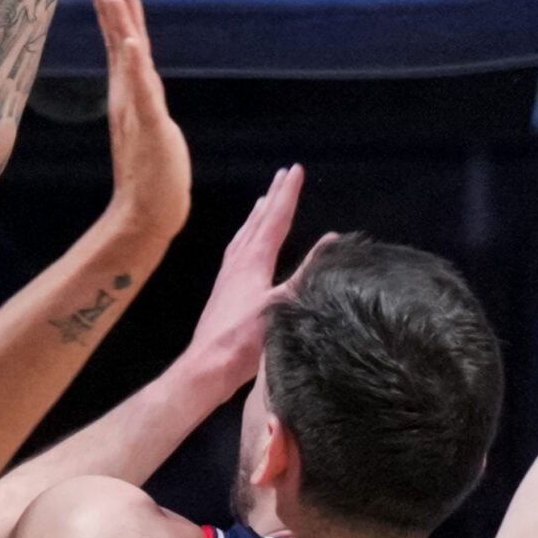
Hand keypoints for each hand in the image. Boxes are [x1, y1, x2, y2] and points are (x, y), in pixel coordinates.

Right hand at [96, 0, 189, 239]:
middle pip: (124, 41)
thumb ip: (145, 109)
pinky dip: (133, 64)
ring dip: (120, 24)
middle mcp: (130, 97)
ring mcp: (137, 110)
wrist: (146, 215)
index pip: (124, 46)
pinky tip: (128, 41)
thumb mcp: (152, 131)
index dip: (118, 14)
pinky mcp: (149, 126)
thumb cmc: (152, 178)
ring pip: (128, 59)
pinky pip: (140, 89)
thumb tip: (142, 97)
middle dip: (120, 4)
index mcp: (132, 96)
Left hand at [183, 165, 327, 390]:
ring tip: (263, 202)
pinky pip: (236, 252)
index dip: (287, 195)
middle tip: (282, 174)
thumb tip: (330, 239)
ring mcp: (228, 277)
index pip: (275, 220)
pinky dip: (245, 239)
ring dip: (256, 217)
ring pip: (244, 236)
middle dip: (273, 197)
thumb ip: (307, 272)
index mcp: (252, 262)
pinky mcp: (224, 292)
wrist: (206, 367)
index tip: (295, 170)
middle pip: (258, 222)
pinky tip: (245, 247)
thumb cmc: (244, 340)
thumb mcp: (282, 303)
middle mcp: (237, 263)